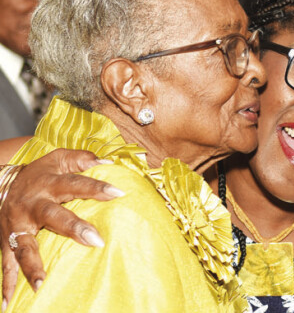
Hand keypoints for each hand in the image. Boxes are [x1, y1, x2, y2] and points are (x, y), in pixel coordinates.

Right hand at [0, 149, 123, 305]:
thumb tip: (108, 162)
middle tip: (96, 240)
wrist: (1, 183)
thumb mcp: (58, 159)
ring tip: (41, 284)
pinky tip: (8, 303)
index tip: (119, 193)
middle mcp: (32, 205)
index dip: (97, 187)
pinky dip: (7, 283)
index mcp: (49, 183)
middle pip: (54, 215)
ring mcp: (17, 225)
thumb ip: (82, 159)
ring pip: (25, 246)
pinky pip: (7, 263)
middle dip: (73, 228)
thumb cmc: (40, 173)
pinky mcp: (7, 241)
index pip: (76, 184)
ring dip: (33, 265)